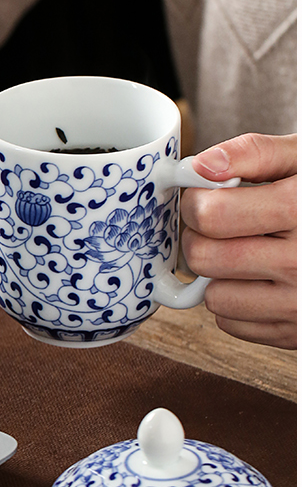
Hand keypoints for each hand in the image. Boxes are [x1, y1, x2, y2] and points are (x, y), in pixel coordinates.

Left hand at [181, 133, 295, 348]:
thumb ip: (254, 153)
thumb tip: (203, 165)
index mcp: (301, 210)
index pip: (210, 214)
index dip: (196, 201)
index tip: (204, 197)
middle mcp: (301, 263)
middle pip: (203, 257)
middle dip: (199, 236)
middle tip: (218, 225)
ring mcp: (299, 304)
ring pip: (213, 296)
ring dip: (218, 275)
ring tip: (247, 252)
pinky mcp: (296, 332)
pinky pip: (232, 323)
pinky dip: (237, 303)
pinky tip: (261, 280)